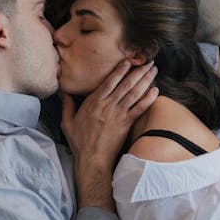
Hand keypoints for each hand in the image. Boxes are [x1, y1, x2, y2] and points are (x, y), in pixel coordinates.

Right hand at [61, 61, 158, 207]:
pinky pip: (140, 109)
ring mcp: (118, 114)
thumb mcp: (68, 122)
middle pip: (126, 84)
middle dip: (138, 71)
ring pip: (135, 93)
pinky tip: (156, 90)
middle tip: (148, 61)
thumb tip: (64, 92)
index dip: (120, 70)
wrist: (92, 159)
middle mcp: (108, 105)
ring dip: (145, 80)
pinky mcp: (126, 124)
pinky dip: (148, 99)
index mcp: (94, 102)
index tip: (128, 61)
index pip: (109, 81)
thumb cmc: (79, 142)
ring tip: (154, 70)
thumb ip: (67, 105)